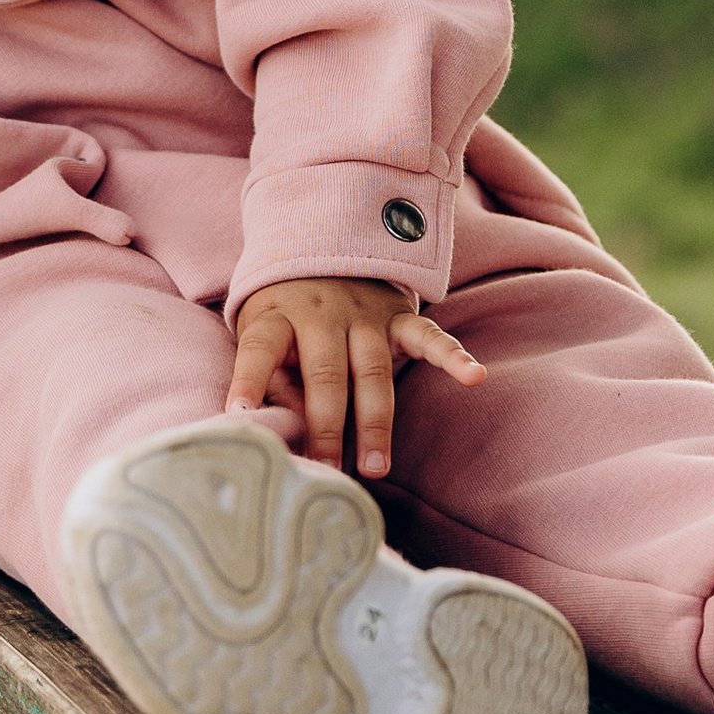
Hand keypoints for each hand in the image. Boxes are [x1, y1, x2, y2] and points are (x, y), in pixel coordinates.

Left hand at [227, 277, 484, 480]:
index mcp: (277, 316)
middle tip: (328, 470)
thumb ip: (271, 374)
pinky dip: (452, 356)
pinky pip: (428, 336)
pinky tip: (474, 376)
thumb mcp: (260, 328)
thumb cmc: (284, 308)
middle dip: (327, 426)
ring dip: (375, 421)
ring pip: (373, 371)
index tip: (240, 414)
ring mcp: (364, 314)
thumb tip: (283, 423)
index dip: (248, 381)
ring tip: (374, 467)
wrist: (323, 242)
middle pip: (325, 374)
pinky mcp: (397, 315)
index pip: (259, 350)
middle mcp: (321, 314)